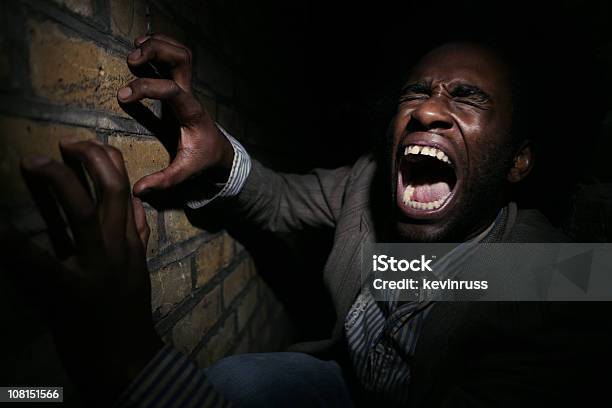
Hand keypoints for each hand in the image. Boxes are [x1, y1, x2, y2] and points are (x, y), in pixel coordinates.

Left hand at [15, 139, 162, 402]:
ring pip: (81, 212)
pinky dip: (14, 242)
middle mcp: (115, 248)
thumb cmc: (126, 314)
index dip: (105, 159)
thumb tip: (137, 204)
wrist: (124, 359)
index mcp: (128, 243)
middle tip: (62, 144)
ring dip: (56, 182)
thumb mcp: (138, 270)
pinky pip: (39, 260)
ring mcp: (94, 268)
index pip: (125, 189)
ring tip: (31, 163)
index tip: (83, 145)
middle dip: (88, 158)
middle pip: (110, 190)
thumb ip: (137, 236)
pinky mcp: (68, 292)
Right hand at [117, 33, 233, 196]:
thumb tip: (138, 190)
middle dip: (156, 53)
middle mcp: (191, 95)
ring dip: (158, 45)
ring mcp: (187, 87)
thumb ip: (164, 180)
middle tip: (131, 60)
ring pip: (180, 53)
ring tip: (134, 50)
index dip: (148, 88)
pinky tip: (140, 49)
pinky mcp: (181, 84)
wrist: (218, 150)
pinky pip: (175, 57)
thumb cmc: (201, 158)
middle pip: (182, 60)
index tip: (123, 95)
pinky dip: (160, 46)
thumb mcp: (185, 171)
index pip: (173, 91)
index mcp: (191, 113)